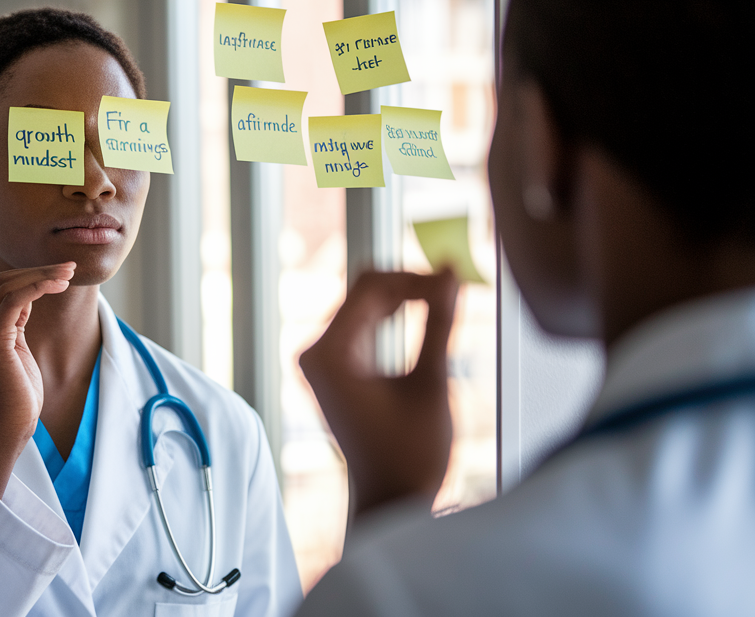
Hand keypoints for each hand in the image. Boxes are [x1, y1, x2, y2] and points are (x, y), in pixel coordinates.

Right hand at [0, 263, 74, 496]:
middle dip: (41, 269)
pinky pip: (15, 299)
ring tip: (70, 273)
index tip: (62, 272)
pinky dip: (38, 286)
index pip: (3, 287)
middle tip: (71, 267)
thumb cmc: (18, 393)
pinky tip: (58, 284)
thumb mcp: (18, 348)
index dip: (34, 274)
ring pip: (11, 285)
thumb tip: (29, 295)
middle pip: (6, 281)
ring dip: (44, 274)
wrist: (9, 426)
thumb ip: (16, 321)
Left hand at [298, 269, 458, 517]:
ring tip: (448, 303)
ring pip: (366, 306)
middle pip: (365, 292)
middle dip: (410, 286)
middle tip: (456, 290)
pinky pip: (364, 327)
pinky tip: (428, 318)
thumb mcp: (431, 383)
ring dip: (405, 300)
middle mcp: (315, 352)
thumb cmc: (410, 453)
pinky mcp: (334, 370)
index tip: (455, 280)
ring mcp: (321, 362)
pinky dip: (395, 319)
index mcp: (328, 353)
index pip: (371, 286)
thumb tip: (449, 271)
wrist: (391, 500)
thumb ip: (439, 322)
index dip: (415, 277)